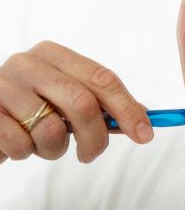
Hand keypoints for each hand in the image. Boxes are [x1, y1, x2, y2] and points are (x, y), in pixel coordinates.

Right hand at [0, 41, 151, 164]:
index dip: (128, 108)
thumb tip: (144, 120)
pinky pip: (21, 144)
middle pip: (82, 103)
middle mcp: (27, 63)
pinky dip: (26, 153)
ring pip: (50, 130)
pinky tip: (18, 144)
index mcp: (53, 54)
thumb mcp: (63, 100)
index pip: (102, 79)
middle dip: (95, 137)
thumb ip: (100, 106)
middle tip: (91, 154)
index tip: (145, 135)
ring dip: (54, 149)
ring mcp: (2, 85)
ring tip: (42, 145)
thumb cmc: (27, 108)